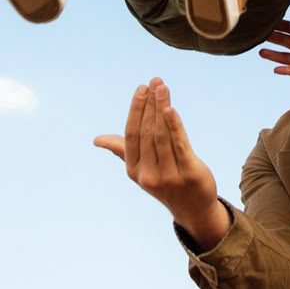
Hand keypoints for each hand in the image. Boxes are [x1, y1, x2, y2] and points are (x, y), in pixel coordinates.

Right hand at [94, 78, 230, 249]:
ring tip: (163, 87)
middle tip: (155, 80)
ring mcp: (169, 175)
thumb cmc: (164, 180)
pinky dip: (174, 126)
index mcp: (134, 170)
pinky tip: (171, 108)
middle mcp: (148, 174)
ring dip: (162, 107)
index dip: (136, 110)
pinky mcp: (189, 173)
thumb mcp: (141, 168)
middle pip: (148, 132)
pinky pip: (180, 145)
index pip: (132, 135)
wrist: (192, 208)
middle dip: (150, 104)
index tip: (141, 87)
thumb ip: (122, 150)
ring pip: (162, 135)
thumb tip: (96, 140)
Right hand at [260, 19, 289, 83]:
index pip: (289, 27)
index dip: (278, 23)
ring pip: (285, 56)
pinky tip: (277, 69)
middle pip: (284, 40)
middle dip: (272, 37)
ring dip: (274, 55)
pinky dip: (285, 70)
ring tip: (262, 51)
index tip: (266, 19)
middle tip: (258, 34)